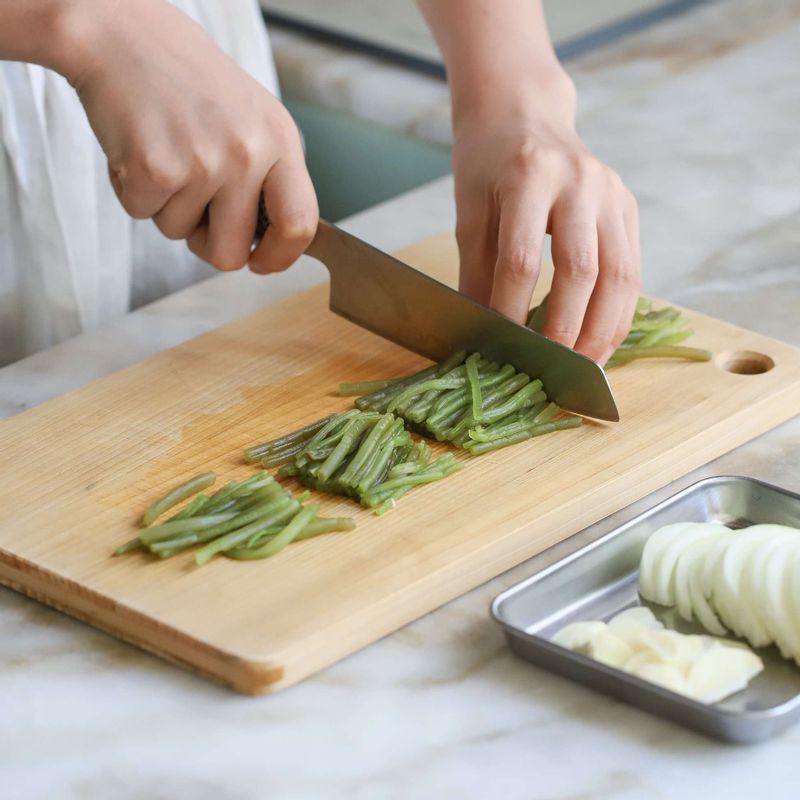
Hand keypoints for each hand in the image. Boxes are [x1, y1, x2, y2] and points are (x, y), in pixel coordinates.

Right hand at [60, 0, 316, 272]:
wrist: (121, 34)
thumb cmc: (187, 80)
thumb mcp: (251, 118)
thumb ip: (268, 176)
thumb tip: (274, 241)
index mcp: (279, 140)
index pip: (300, 224)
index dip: (279, 257)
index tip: (261, 263)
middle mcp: (248, 154)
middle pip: (230, 252)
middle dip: (207, 243)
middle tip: (193, 207)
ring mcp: (203, 162)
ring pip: (179, 234)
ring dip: (166, 205)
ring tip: (164, 151)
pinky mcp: (155, 168)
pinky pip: (142, 214)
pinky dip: (132, 190)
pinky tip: (137, 147)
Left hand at [452, 84, 640, 363]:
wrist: (524, 112)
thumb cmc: (488, 163)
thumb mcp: (470, 212)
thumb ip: (476, 271)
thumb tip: (481, 332)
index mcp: (529, 175)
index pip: (523, 258)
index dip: (513, 309)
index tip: (504, 347)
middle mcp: (580, 180)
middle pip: (581, 269)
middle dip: (567, 327)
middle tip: (553, 369)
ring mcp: (612, 192)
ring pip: (619, 275)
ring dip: (604, 329)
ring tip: (586, 368)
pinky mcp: (628, 207)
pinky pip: (632, 269)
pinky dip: (619, 312)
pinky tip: (603, 340)